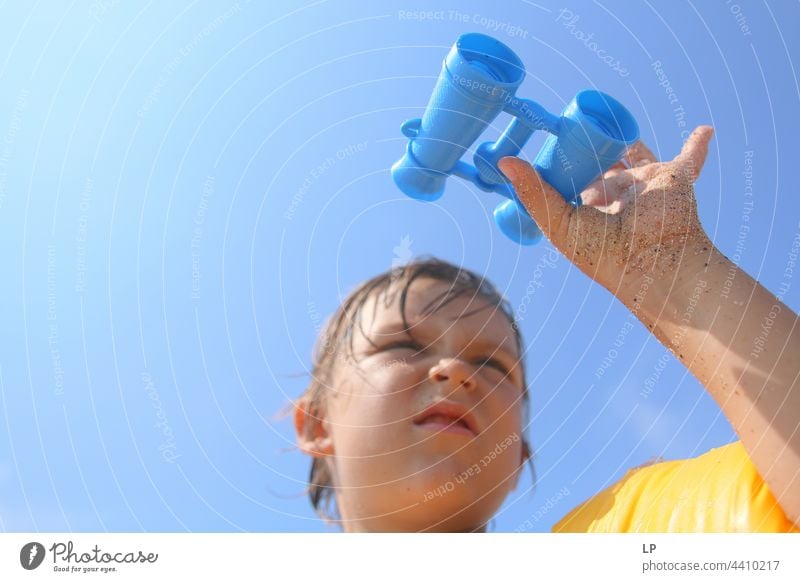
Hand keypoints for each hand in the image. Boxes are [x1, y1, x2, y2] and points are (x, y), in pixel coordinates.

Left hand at [497, 126, 715, 305]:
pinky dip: (698, 145)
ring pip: (635, 153)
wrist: (653, 263)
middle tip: (567, 122)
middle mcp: (615, 195)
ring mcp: (645, 185)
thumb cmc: (602, 253)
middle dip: (586, 145)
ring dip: (627, 139)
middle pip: (598, 162)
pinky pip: (691, 158)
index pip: (568, 180)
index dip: (555, 164)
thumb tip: (502, 162)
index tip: (537, 144)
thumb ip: (532, 192)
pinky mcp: (674, 177)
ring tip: (611, 119)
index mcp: (588, 208)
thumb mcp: (559, 223)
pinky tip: (704, 130)